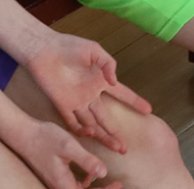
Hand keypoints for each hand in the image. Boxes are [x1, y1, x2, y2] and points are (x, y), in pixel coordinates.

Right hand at [0, 112, 109, 188]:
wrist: (24, 134)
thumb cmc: (46, 139)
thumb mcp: (70, 147)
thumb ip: (87, 161)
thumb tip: (104, 173)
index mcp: (62, 182)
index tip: (118, 185)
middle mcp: (58, 184)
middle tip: (117, 184)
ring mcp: (55, 181)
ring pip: (77, 188)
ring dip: (91, 185)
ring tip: (104, 176)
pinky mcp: (54, 175)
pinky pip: (71, 182)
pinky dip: (84, 179)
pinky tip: (90, 169)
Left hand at [22, 32, 151, 157]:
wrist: (45, 51)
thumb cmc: (71, 47)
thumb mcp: (95, 51)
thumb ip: (108, 64)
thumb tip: (114, 81)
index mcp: (101, 80)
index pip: (122, 94)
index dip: (135, 102)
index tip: (148, 110)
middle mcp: (91, 95)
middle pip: (106, 118)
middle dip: (115, 133)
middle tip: (125, 147)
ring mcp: (77, 102)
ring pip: (92, 124)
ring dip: (101, 136)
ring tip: (112, 147)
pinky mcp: (62, 105)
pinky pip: (72, 122)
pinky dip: (80, 130)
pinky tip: (90, 135)